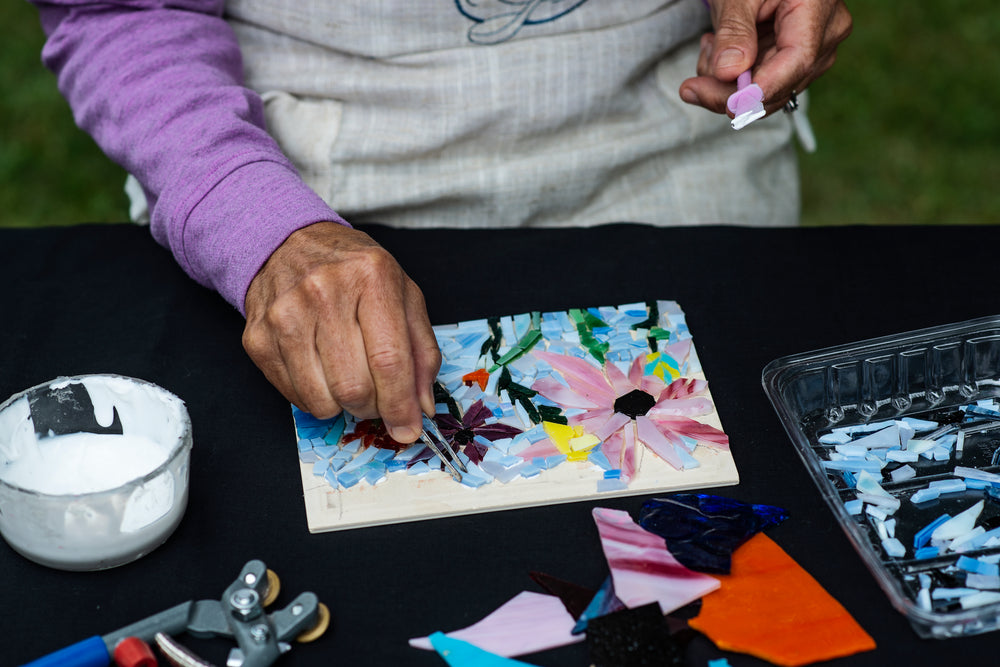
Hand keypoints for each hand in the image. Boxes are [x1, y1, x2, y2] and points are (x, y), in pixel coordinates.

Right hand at [242, 222, 440, 443]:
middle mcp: (323, 292)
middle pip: (354, 386)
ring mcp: (285, 315)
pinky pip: (294, 397)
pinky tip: (322, 372)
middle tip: (377, 397)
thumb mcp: (403, 295)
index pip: (389, 359)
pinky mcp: (258, 337)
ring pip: (322, 399)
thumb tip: (421, 407)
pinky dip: (316, 399)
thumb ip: (421, 351)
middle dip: (373, 407)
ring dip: (344, 406)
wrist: (289, 245)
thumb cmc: (355, 274)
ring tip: (350, 381)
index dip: (401, 405)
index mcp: (371, 277)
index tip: (408, 428)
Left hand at [679, 0, 851, 116]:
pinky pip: (762, 85)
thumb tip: (730, 72)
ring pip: (767, 93)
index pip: (798, 60)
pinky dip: (733, 78)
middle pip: (780, 85)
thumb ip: (735, 30)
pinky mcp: (792, 63)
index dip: (762, 89)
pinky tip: (718, 51)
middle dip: (730, 93)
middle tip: (690, 89)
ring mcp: (812, 53)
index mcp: (818, 9)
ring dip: (726, 83)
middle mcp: (824, 37)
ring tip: (708, 47)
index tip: (728, 105)